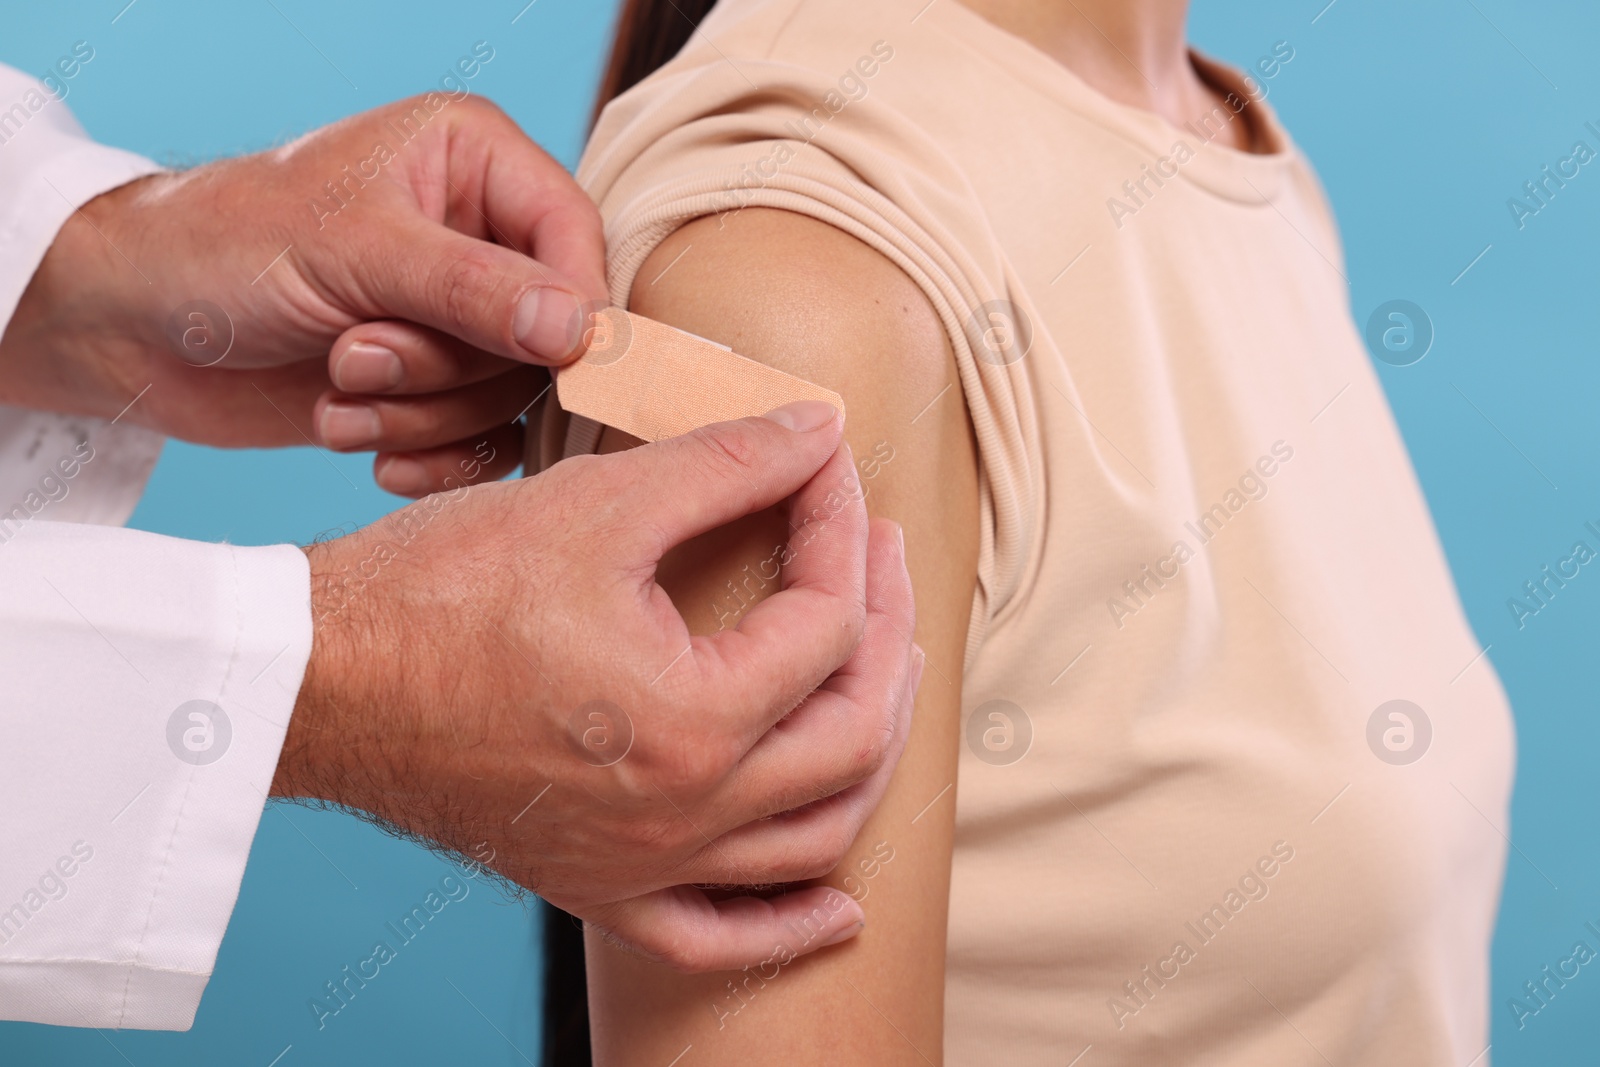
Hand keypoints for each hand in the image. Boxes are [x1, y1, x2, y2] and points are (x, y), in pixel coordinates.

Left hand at [0, 92, 605, 495]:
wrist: (131, 324)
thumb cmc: (223, 246)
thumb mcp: (353, 252)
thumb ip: (475, 289)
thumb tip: (581, 330)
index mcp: (474, 160)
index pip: (574, 237)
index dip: (570, 309)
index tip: (549, 364)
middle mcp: (479, 235)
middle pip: (546, 332)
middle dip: (448, 366)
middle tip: (356, 358)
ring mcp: (457, 318)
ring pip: (511, 395)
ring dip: (421, 413)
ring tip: (337, 393)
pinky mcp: (434, 388)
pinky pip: (485, 442)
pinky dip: (431, 457)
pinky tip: (366, 447)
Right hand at [272, 402, 922, 970]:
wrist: (318, 682)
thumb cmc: (438, 593)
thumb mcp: (595, 506)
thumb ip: (726, 465)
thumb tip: (818, 431)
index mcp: (695, 721)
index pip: (827, 620)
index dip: (843, 527)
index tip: (827, 464)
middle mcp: (685, 813)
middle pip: (853, 734)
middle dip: (888, 631)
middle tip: (880, 555)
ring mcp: (644, 863)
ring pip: (815, 838)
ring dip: (872, 753)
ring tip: (886, 676)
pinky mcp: (597, 886)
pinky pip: (717, 934)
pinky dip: (787, 926)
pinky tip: (839, 909)